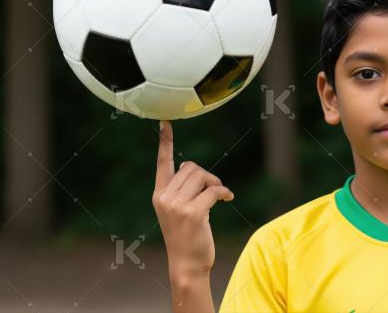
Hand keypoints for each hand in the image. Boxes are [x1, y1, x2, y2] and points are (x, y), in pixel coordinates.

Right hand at [152, 120, 233, 276]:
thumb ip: (181, 190)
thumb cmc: (186, 237)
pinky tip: (228, 199)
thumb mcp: (177, 211)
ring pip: (202, 176)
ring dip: (216, 184)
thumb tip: (196, 170)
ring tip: (220, 195)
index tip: (165, 122)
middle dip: (207, 176)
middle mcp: (164, 197)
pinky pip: (213, 190)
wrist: (187, 265)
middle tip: (215, 188)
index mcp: (159, 194)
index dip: (165, 142)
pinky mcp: (193, 212)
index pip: (162, 163)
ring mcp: (177, 205)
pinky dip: (224, 192)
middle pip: (191, 167)